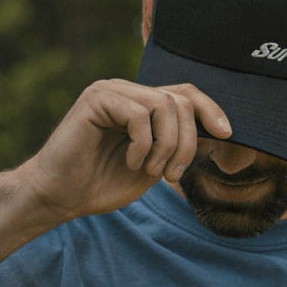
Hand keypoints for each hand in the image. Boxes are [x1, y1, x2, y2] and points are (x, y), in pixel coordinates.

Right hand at [14, 80, 231, 222]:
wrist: (60, 197)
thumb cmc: (101, 183)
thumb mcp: (152, 164)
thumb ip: (176, 143)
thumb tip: (217, 130)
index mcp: (140, 103)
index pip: (185, 93)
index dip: (210, 109)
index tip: (226, 134)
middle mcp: (126, 90)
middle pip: (180, 101)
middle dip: (186, 143)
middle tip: (170, 176)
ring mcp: (110, 90)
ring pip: (164, 105)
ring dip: (166, 146)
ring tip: (150, 171)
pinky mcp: (96, 98)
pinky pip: (140, 114)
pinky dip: (143, 145)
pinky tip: (130, 162)